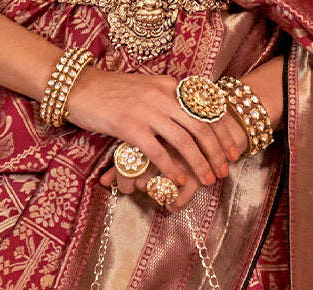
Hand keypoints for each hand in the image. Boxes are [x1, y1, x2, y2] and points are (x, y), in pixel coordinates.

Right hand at [69, 68, 237, 196]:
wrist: (80, 87)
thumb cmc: (111, 93)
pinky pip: (157, 151)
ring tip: (207, 180)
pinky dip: (171, 167)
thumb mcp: (146, 89)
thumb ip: (167, 101)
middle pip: (200, 126)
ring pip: (183, 140)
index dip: (222, 133)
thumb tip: (187, 119)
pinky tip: (178, 180)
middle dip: (216, 151)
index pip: (205, 110)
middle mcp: (162, 96)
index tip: (232, 152)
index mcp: (169, 86)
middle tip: (224, 171)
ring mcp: (146, 110)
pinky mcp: (130, 126)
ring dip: (199, 163)